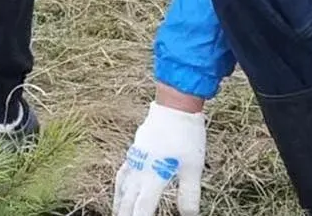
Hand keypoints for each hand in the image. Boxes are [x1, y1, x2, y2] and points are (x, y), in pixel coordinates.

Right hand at [113, 101, 205, 215]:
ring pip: (121, 187)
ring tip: (117, 212)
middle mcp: (140, 170)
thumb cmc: (186, 135)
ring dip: (119, 202)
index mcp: (153, 177)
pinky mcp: (136, 149)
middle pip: (128, 200)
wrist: (175, 105)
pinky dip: (120, 185)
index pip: (142, 208)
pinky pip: (123, 172)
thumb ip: (189, 195)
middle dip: (125, 214)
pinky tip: (122, 186)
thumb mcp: (194, 168)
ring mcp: (135, 159)